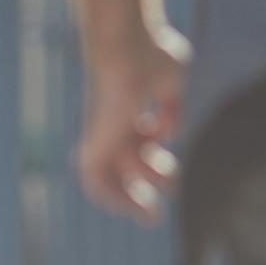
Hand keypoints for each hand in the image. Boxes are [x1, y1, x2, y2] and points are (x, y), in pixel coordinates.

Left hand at [75, 28, 190, 223]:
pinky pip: (92, 177)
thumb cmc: (151, 53)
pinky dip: (108, 195)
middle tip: (155, 218)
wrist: (125, 46)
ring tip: (151, 216)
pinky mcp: (97, 139)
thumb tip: (169, 132)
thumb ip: (172, 108)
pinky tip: (130, 208)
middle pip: (121, 166)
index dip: (153, 164)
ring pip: (112, 175)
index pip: (136, 144)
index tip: (170, 184)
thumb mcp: (172, 81)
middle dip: (139, 194)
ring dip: (131, 198)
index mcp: (129, 107)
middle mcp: (113, 122)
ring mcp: (104, 131)